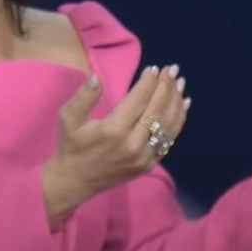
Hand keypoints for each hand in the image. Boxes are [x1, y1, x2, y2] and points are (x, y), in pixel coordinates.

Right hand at [41, 64, 190, 225]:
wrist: (75, 181)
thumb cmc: (72, 146)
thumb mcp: (68, 118)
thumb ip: (83, 97)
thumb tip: (96, 77)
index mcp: (113, 130)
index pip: (139, 99)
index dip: (149, 82)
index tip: (153, 68)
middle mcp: (133, 144)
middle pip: (157, 109)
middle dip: (166, 86)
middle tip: (172, 69)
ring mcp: (144, 156)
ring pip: (167, 124)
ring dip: (176, 101)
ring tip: (180, 82)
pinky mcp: (149, 164)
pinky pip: (169, 139)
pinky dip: (178, 120)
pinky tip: (183, 104)